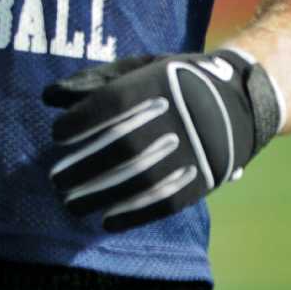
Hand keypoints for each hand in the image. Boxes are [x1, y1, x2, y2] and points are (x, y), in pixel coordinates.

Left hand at [43, 47, 282, 230]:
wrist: (241, 97)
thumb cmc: (176, 80)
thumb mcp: (141, 67)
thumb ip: (96, 81)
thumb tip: (48, 96)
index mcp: (162, 81)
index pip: (116, 103)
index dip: (83, 120)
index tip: (57, 134)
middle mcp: (181, 115)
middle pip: (125, 146)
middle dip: (84, 166)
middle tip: (55, 180)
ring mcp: (196, 149)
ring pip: (143, 178)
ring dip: (102, 195)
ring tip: (71, 204)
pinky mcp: (206, 177)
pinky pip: (168, 201)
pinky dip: (135, 215)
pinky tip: (107, 222)